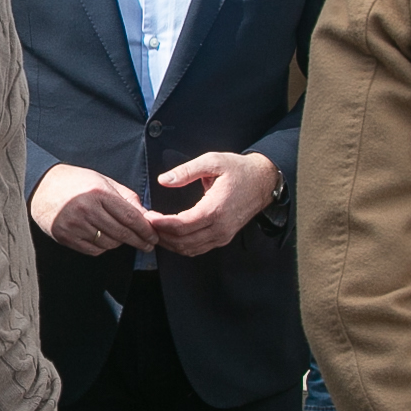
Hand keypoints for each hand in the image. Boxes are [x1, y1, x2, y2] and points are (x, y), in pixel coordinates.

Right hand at [30, 164, 155, 255]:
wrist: (41, 185)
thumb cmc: (75, 181)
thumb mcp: (102, 181)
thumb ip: (125, 197)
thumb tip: (146, 216)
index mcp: (98, 193)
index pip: (130, 217)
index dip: (145, 230)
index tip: (154, 237)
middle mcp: (86, 210)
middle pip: (122, 233)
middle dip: (139, 241)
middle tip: (148, 245)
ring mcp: (74, 225)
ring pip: (109, 243)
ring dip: (118, 242)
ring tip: (119, 236)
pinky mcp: (65, 236)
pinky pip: (93, 250)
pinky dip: (102, 247)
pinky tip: (102, 238)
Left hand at [148, 152, 280, 256]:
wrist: (264, 181)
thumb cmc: (238, 169)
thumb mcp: (213, 161)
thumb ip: (187, 171)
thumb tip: (163, 180)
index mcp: (215, 209)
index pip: (181, 225)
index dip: (161, 224)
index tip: (147, 216)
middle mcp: (220, 227)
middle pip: (183, 241)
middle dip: (161, 235)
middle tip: (146, 223)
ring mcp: (223, 235)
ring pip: (189, 249)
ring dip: (169, 243)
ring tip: (155, 230)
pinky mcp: (223, 238)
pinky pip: (198, 249)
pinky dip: (181, 246)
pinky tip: (170, 236)